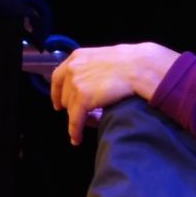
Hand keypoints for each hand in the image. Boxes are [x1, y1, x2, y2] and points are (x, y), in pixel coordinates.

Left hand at [50, 41, 179, 144]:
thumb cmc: (128, 62)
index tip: (58, 104)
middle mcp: (72, 69)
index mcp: (77, 57)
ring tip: (88, 123)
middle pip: (64, 96)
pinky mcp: (82, 99)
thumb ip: (90, 68)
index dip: (57, 93)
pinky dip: (75, 132)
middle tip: (83, 114)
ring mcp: (76, 84)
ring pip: (70, 110)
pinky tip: (77, 139)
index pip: (57, 77)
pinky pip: (74, 121)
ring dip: (77, 118)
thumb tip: (87, 82)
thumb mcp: (102, 58)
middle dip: (72, 106)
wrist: (139, 67)